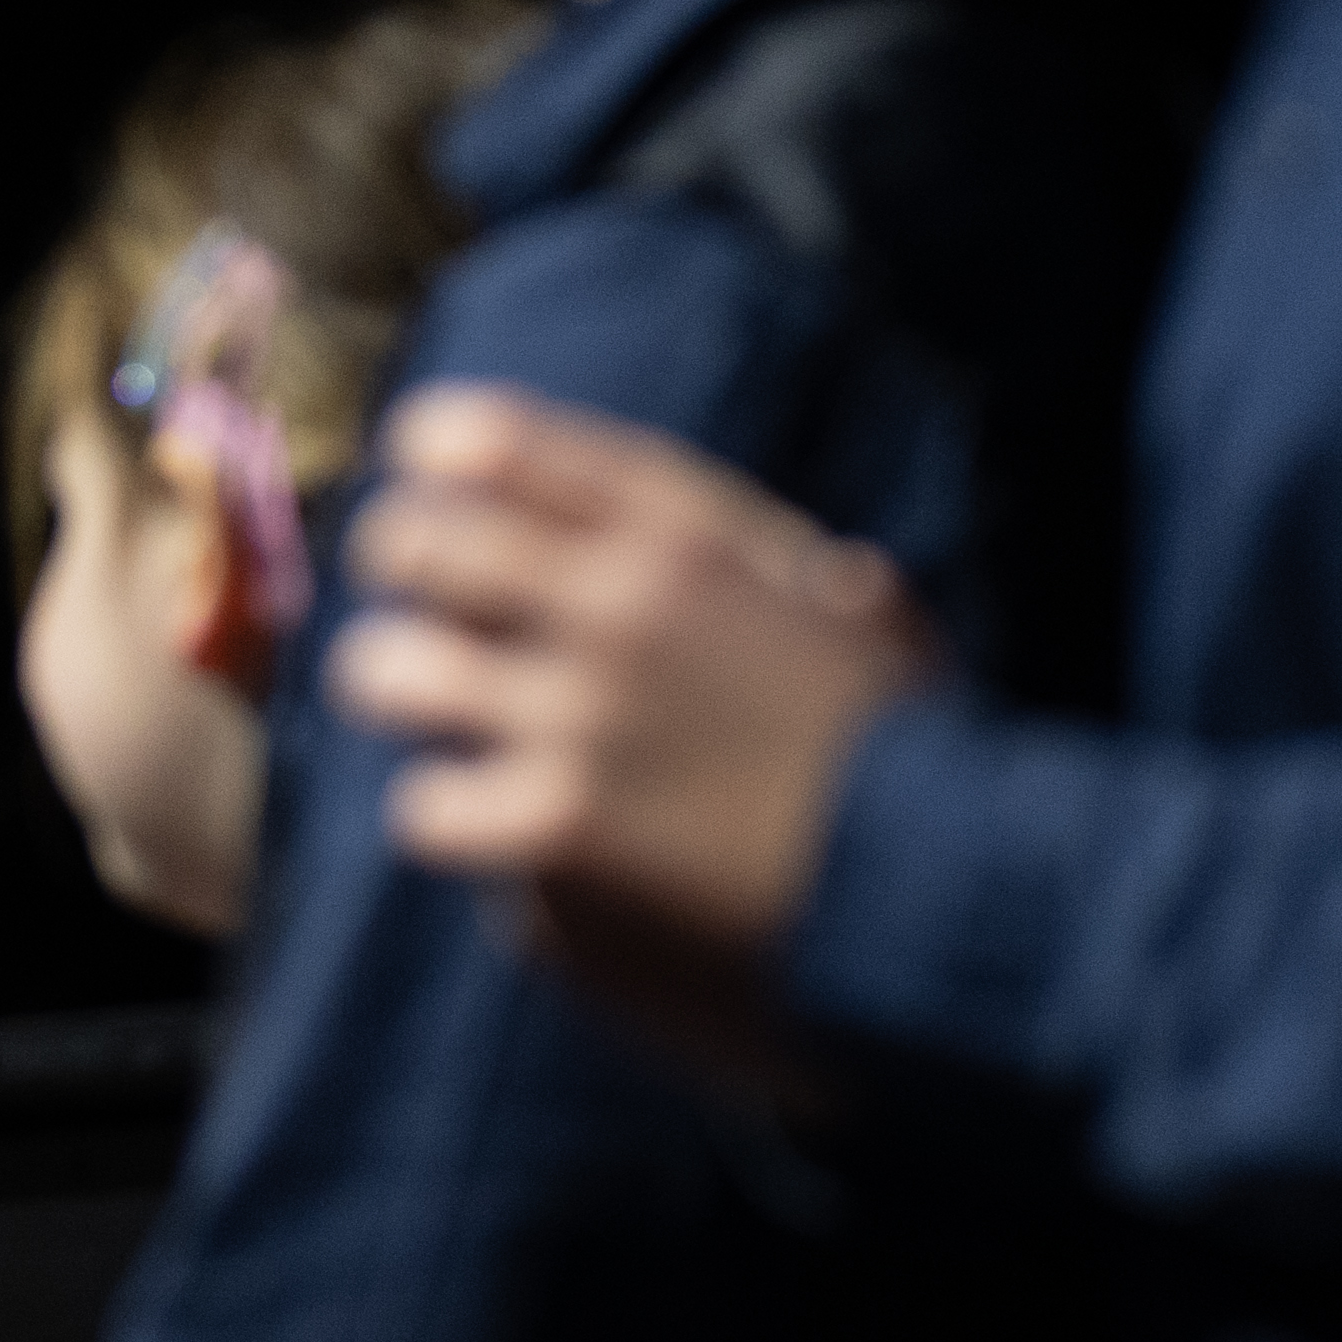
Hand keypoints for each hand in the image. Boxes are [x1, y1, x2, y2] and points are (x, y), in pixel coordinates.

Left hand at [331, 387, 934, 1073]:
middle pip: (415, 544)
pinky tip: (496, 834)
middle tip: (408, 613)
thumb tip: (847, 580)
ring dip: (401, 699)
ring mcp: (580, 711)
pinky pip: (428, 805)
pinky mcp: (556, 823)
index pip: (505, 446)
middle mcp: (622, 602)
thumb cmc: (931, 780)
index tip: (419, 471)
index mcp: (696, 539)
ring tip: (428, 721)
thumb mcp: (894, 654)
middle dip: (398, 579)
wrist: (954, 895)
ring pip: (387, 671)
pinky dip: (453, 825)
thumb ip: (842, 603)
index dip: (440, 452)